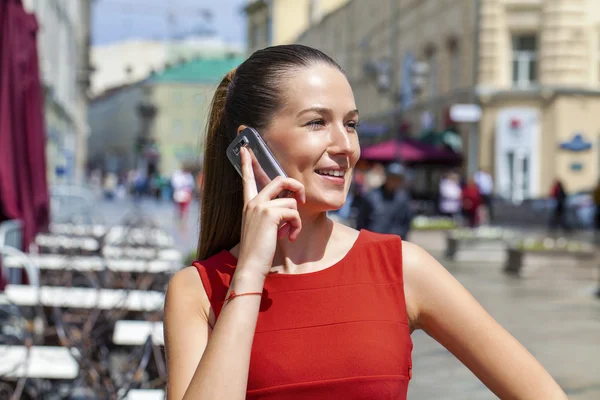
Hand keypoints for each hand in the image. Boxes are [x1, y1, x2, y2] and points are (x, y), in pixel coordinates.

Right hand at [236, 147, 304, 278]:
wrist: (251, 266)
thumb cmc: (258, 250)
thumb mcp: (263, 228)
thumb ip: (272, 214)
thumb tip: (290, 205)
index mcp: (249, 204)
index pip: (247, 179)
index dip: (246, 163)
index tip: (244, 148)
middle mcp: (253, 202)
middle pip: (280, 180)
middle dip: (296, 187)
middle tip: (301, 200)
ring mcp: (260, 206)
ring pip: (291, 201)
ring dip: (295, 219)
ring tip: (288, 232)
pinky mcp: (269, 214)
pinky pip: (293, 213)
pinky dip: (296, 226)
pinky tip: (288, 237)